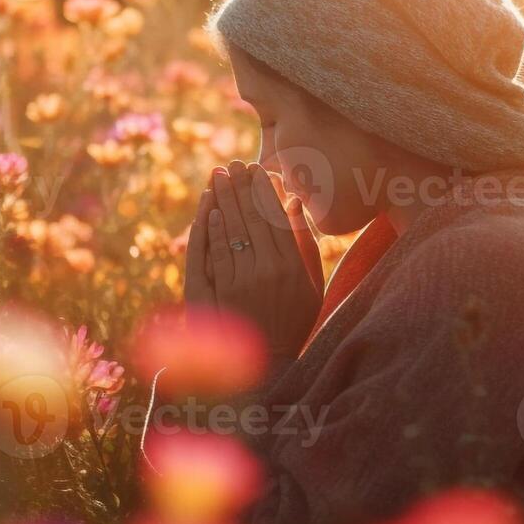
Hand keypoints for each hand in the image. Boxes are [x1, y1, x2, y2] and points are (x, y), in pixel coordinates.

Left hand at [185, 160, 323, 358]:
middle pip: (252, 216)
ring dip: (224, 199)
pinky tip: (210, 209)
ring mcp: (247, 279)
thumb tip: (293, 205)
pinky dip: (213, 228)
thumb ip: (305, 244)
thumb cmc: (295, 319)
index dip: (263, 190)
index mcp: (295, 264)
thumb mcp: (313, 284)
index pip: (276, 216)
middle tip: (232, 163)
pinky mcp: (226, 291)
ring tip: (218, 175)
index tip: (256, 168)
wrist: (271, 360)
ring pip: (233, 229)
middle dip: (240, 186)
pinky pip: (218, 252)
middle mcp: (271, 268)